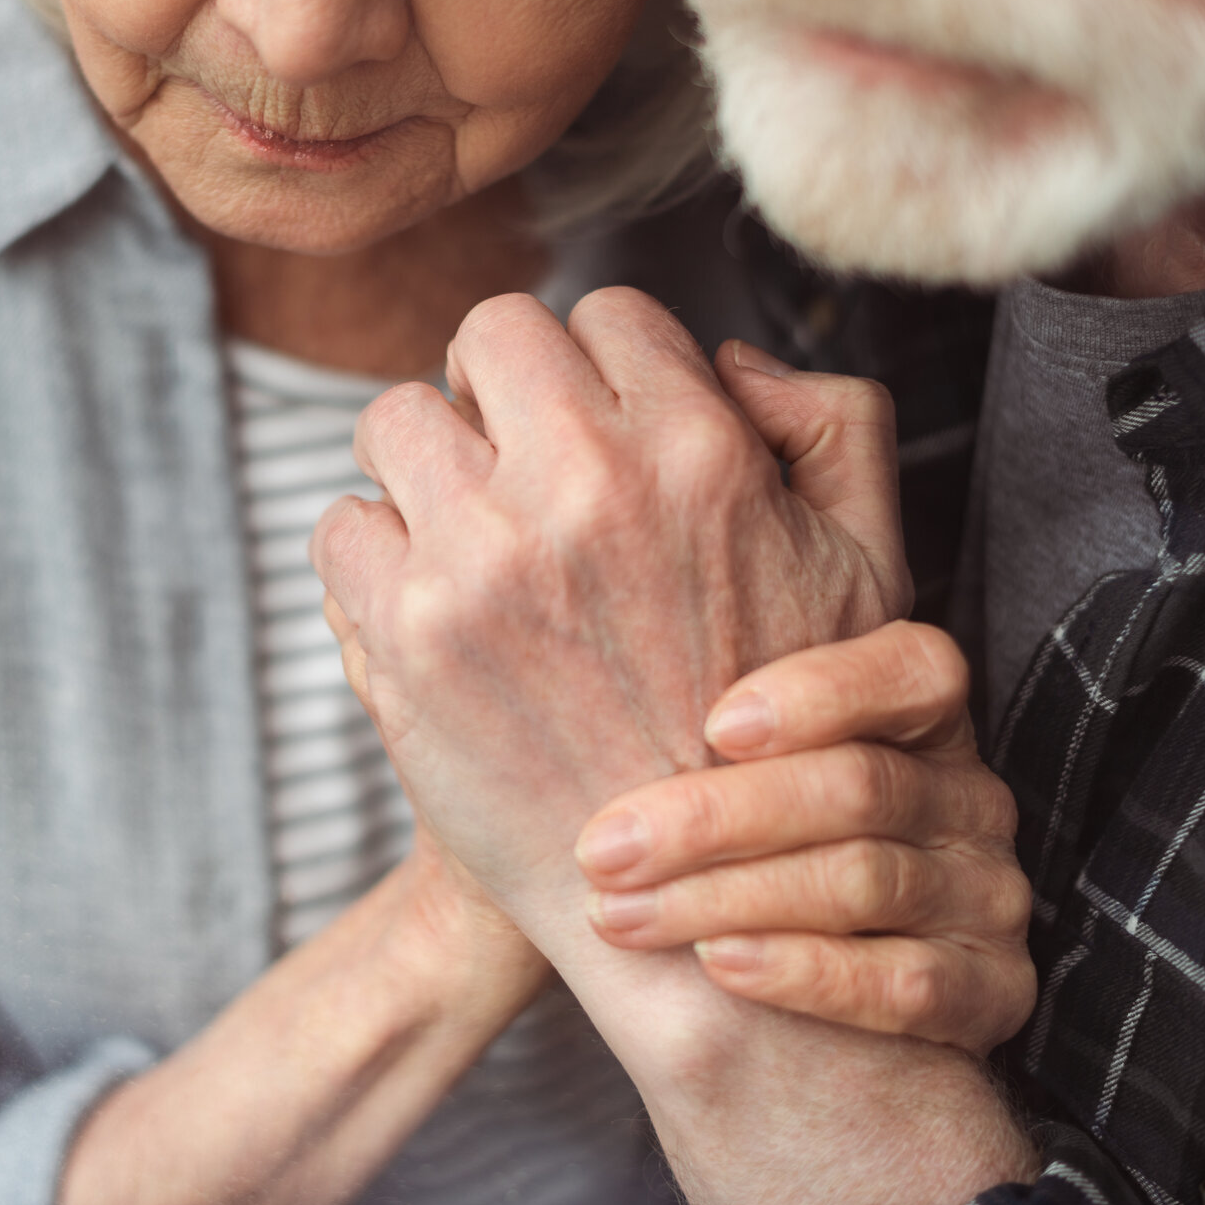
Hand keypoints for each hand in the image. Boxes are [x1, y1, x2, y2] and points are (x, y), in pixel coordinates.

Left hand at [312, 288, 910, 929]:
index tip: (588, 418)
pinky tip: (423, 604)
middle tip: (507, 455)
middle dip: (496, 386)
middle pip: (489, 334)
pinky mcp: (402, 633)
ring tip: (459, 530)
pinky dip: (368, 557)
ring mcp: (481, 559)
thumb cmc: (772, 730)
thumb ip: (830, 425)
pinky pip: (339, 525)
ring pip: (394, 418)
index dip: (597, 362)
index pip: (606, 311)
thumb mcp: (864, 569)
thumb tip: (725, 349)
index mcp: (698, 451)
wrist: (673, 893)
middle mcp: (584, 488)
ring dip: (422, 465)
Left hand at [577, 622, 1034, 1055]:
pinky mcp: (992, 995)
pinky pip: (907, 984)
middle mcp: (968, 798)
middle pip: (860, 787)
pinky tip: (717, 964)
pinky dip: (804, 972)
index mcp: (918, 715)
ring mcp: (987, 896)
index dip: (821, 691)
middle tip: (601, 848)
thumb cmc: (711, 833)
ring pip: (863, 881)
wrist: (753, 998)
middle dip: (715, 819)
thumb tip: (623, 495)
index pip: (914, 668)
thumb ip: (703, 619)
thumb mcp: (713, 732)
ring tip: (620, 913)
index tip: (711, 724)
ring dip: (727, 898)